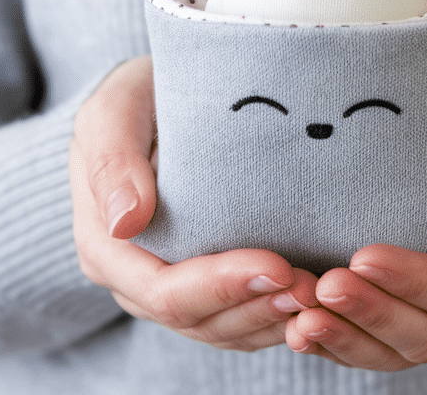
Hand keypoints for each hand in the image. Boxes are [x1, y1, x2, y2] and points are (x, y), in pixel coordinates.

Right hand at [70, 55, 318, 350]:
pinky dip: (275, 318)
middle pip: (198, 319)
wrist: (159, 97)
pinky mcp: (204, 286)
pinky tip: (314, 303)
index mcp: (106, 246)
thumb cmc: (138, 97)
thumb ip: (114, 161)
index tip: (277, 265)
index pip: (164, 291)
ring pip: (222, 330)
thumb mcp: (114, 111)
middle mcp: (133, 280)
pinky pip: (238, 322)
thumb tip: (126, 221)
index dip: (222, 286)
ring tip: (320, 295)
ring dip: (273, 319)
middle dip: (257, 307)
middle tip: (313, 286)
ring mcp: (168, 287)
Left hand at [285, 67, 426, 368]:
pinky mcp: (402, 316)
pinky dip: (334, 344)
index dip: (415, 282)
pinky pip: (370, 349)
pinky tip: (295, 329)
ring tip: (300, 322)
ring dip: (346, 340)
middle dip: (372, 314)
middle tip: (321, 286)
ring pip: (396, 352)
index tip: (362, 254)